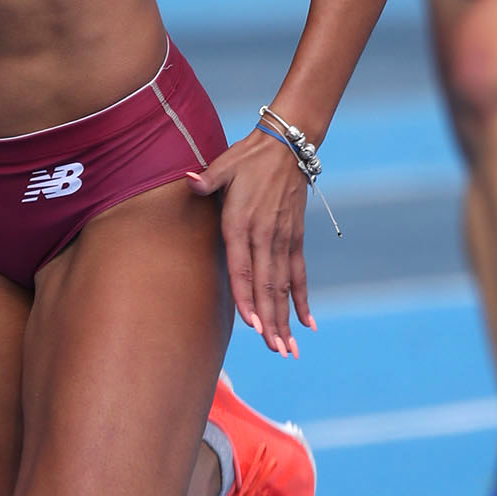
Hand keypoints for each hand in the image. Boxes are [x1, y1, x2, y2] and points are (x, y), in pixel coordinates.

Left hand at [186, 127, 316, 356]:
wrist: (288, 144)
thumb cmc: (249, 156)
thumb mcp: (224, 165)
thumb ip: (206, 180)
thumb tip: (189, 182)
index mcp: (242, 223)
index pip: (243, 269)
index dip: (247, 298)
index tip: (253, 325)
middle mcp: (264, 236)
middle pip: (267, 286)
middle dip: (271, 321)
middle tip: (276, 351)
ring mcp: (283, 239)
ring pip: (284, 286)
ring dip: (286, 319)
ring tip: (288, 348)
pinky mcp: (295, 237)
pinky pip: (300, 273)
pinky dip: (302, 299)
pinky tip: (307, 323)